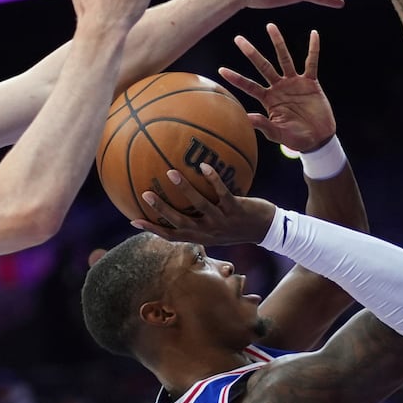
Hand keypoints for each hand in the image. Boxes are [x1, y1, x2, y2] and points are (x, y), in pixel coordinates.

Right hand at [132, 164, 275, 245]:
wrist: (269, 230)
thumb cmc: (239, 225)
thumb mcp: (218, 226)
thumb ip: (200, 216)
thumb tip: (185, 198)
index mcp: (202, 236)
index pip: (172, 236)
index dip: (153, 229)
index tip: (133, 220)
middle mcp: (210, 231)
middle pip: (181, 222)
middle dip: (161, 209)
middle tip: (145, 193)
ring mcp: (223, 221)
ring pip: (200, 205)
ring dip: (185, 189)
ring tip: (171, 173)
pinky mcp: (237, 209)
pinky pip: (222, 193)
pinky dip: (213, 179)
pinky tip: (204, 166)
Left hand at [218, 25, 334, 152]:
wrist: (317, 139)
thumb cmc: (295, 139)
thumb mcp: (278, 133)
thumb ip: (263, 124)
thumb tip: (244, 118)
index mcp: (268, 99)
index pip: (249, 86)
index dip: (236, 79)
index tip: (221, 70)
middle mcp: (279, 87)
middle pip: (262, 66)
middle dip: (251, 53)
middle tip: (238, 39)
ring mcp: (294, 83)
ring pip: (284, 59)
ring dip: (278, 43)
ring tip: (270, 26)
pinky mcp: (310, 82)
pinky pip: (312, 63)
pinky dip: (314, 49)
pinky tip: (314, 34)